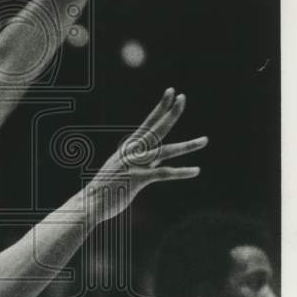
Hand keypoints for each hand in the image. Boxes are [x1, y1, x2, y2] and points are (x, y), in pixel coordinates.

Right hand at [86, 88, 207, 222]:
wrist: (91, 203)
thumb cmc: (109, 187)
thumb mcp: (126, 169)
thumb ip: (144, 162)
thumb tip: (159, 159)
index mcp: (129, 147)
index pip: (148, 123)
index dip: (161, 108)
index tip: (172, 93)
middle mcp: (131, 152)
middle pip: (155, 129)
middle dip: (170, 113)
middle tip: (183, 97)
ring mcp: (134, 165)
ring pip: (164, 151)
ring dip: (187, 146)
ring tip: (205, 140)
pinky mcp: (136, 180)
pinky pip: (163, 174)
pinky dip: (181, 172)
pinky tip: (196, 170)